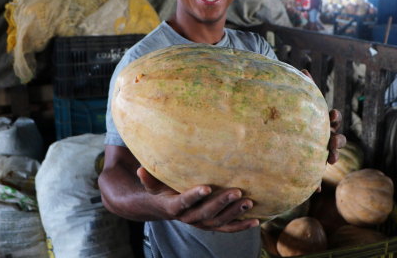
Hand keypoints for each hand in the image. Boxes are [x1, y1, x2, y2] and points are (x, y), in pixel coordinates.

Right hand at [137, 167, 258, 232]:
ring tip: (248, 202)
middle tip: (237, 191)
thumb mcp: (154, 185)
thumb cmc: (162, 190)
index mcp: (174, 207)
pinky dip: (241, 226)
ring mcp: (202, 223)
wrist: (166, 207)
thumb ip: (149, 179)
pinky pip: (228, 228)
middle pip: (206, 213)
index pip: (183, 202)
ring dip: (235, 214)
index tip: (206, 187)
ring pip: (219, 222)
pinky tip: (256, 221)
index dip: (194, 196)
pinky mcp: (212, 225)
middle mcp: (189, 218)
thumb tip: (140, 168)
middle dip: (222, 203)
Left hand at [301, 70, 346, 192]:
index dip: (334, 117)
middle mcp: (324, 137)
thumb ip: (303, 87)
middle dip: (337, 140)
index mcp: (322, 122)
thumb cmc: (295, 113)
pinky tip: (316, 190)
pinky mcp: (310, 164)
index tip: (331, 114)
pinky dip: (317, 183)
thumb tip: (303, 70)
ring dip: (332, 157)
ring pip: (330, 156)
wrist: (286, 127)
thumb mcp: (299, 100)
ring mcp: (319, 151)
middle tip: (333, 141)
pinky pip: (315, 176)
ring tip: (330, 159)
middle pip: (337, 139)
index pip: (332, 119)